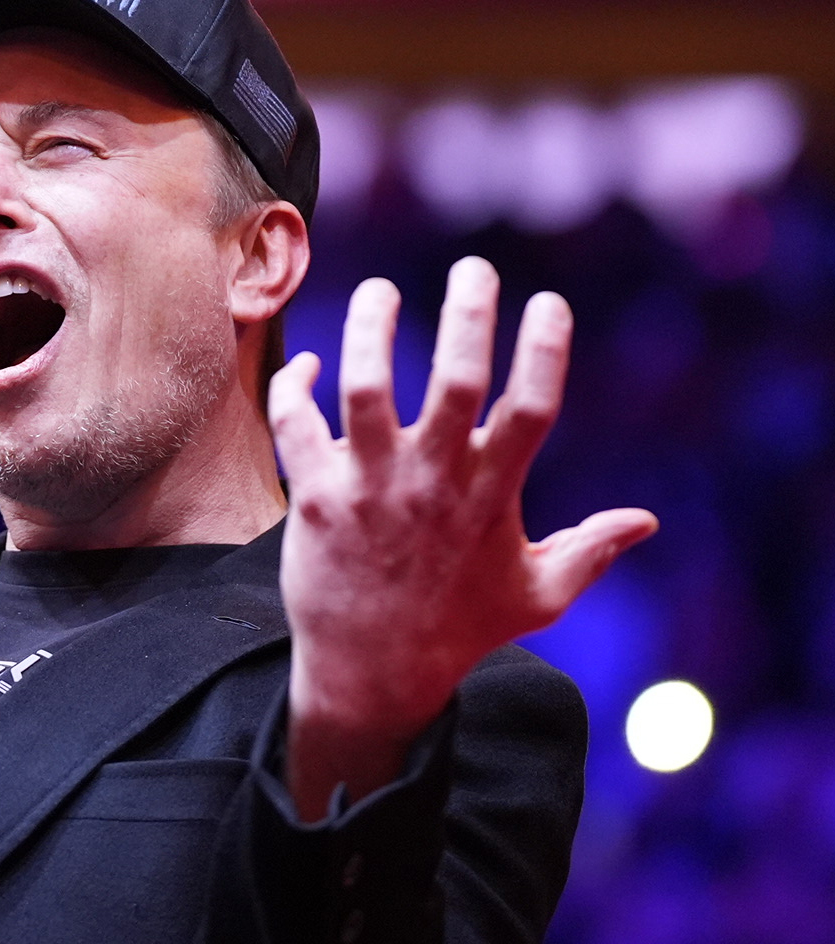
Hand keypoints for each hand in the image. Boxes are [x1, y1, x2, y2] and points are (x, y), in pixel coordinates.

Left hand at [267, 257, 656, 820]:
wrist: (371, 675)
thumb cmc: (456, 632)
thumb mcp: (535, 596)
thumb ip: (589, 551)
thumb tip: (646, 523)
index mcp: (491, 494)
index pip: (531, 406)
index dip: (545, 348)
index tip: (548, 301)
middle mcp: (432, 481)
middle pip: (453, 378)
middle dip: (466, 314)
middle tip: (472, 268)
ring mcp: (370, 486)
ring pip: (366, 385)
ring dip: (371, 329)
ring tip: (379, 291)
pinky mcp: (315, 498)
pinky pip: (297, 423)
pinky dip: (298, 386)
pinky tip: (312, 365)